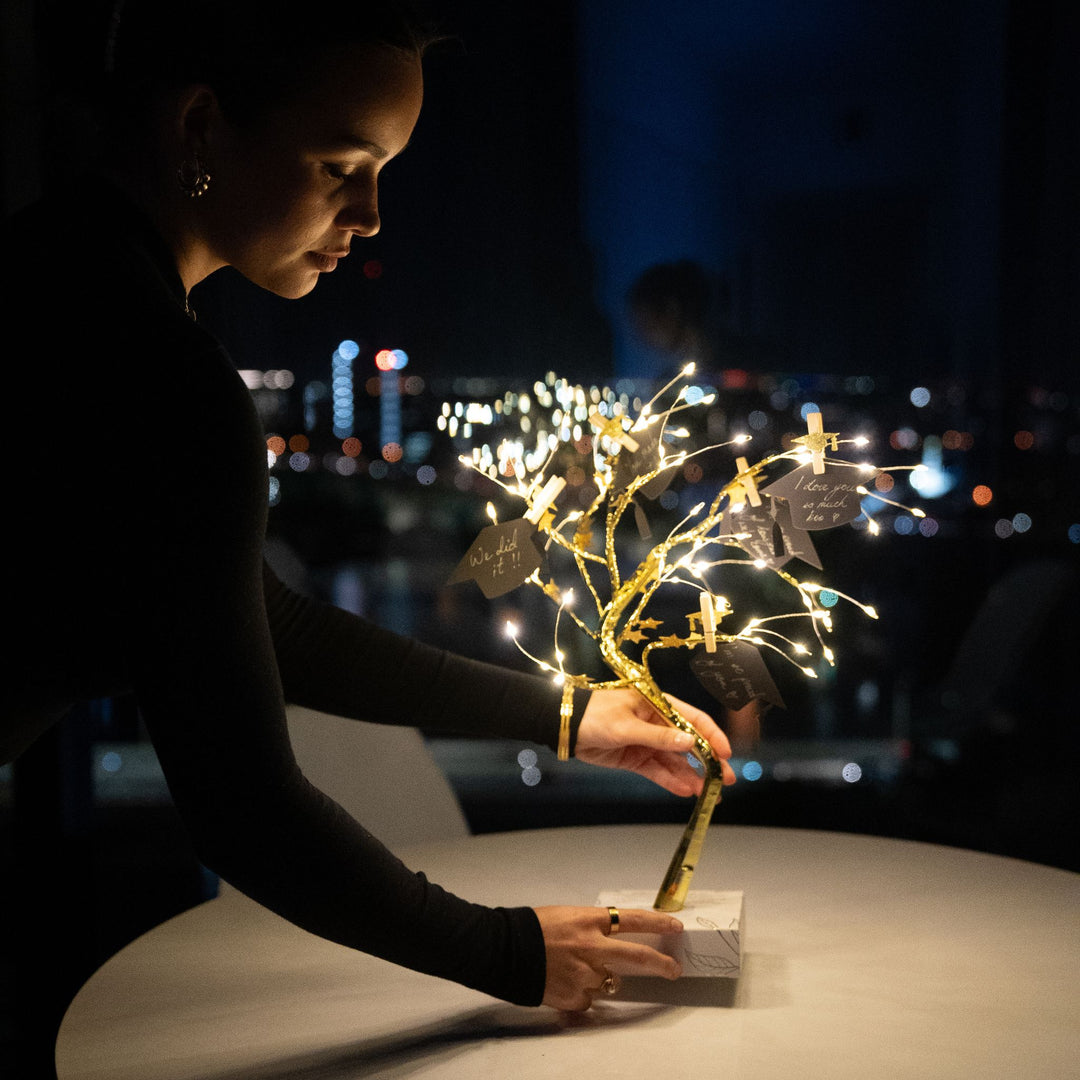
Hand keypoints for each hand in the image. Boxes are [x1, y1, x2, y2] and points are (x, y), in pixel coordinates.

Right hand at [535, 905, 683, 1010]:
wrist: (504, 949)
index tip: (676, 926)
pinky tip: (562, 981)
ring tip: (572, 968)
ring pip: (608, 981)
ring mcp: (585, 973)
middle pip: (638, 956)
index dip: (658, 922)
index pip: (633, 919)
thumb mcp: (567, 916)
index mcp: (589, 920)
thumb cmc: (533, 927)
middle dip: (661, 964)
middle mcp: (593, 946)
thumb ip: (591, 929)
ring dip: (598, 978)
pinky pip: (588, 998)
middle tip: (674, 969)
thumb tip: (610, 944)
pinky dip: (580, 993)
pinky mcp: (575, 996)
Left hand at [575, 687, 736, 794]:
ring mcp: (647, 743)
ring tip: (707, 794)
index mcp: (658, 706)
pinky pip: (658, 772)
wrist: (566, 727)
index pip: (693, 720)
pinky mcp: (636, 759)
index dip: (711, 736)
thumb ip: (658, 736)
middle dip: (707, 762)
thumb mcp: (626, 725)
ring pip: (675, 762)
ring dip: (691, 776)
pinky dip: (671, 781)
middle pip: (688, 744)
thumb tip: (689, 742)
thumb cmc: (595, 715)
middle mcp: (657, 724)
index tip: (726, 754)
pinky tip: (685, 791)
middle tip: (724, 780)